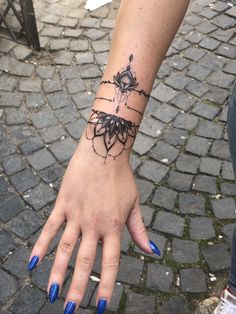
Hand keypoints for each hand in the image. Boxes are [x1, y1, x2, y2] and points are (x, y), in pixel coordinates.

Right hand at [28, 137, 158, 312]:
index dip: (105, 285)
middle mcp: (94, 224)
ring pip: (65, 248)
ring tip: (51, 293)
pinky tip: (34, 262)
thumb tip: (152, 251)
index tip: (100, 306)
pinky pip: (50, 227)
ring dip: (57, 272)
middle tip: (70, 310)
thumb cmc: (122, 178)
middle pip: (85, 261)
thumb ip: (140, 230)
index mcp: (114, 226)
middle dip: (77, 287)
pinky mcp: (63, 204)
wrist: (104, 152)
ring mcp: (77, 214)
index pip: (110, 262)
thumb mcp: (135, 204)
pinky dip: (42, 244)